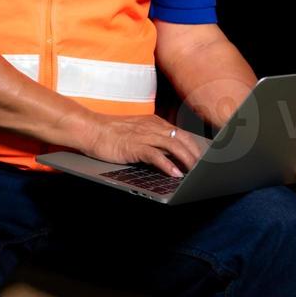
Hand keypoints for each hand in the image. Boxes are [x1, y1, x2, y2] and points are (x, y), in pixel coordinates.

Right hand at [71, 111, 203, 176]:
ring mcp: (144, 135)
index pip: (181, 133)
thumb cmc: (112, 132)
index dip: (194, 146)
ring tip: (194, 172)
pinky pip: (155, 155)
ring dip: (186, 159)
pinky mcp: (134, 146)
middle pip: (182, 138)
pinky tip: (174, 173)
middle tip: (204, 168)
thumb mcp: (137, 132)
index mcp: (155, 122)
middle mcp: (153, 126)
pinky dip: (167, 164)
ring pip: (173, 145)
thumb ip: (152, 138)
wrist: (91, 129)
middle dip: (195, 154)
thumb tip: (168, 153)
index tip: (203, 158)